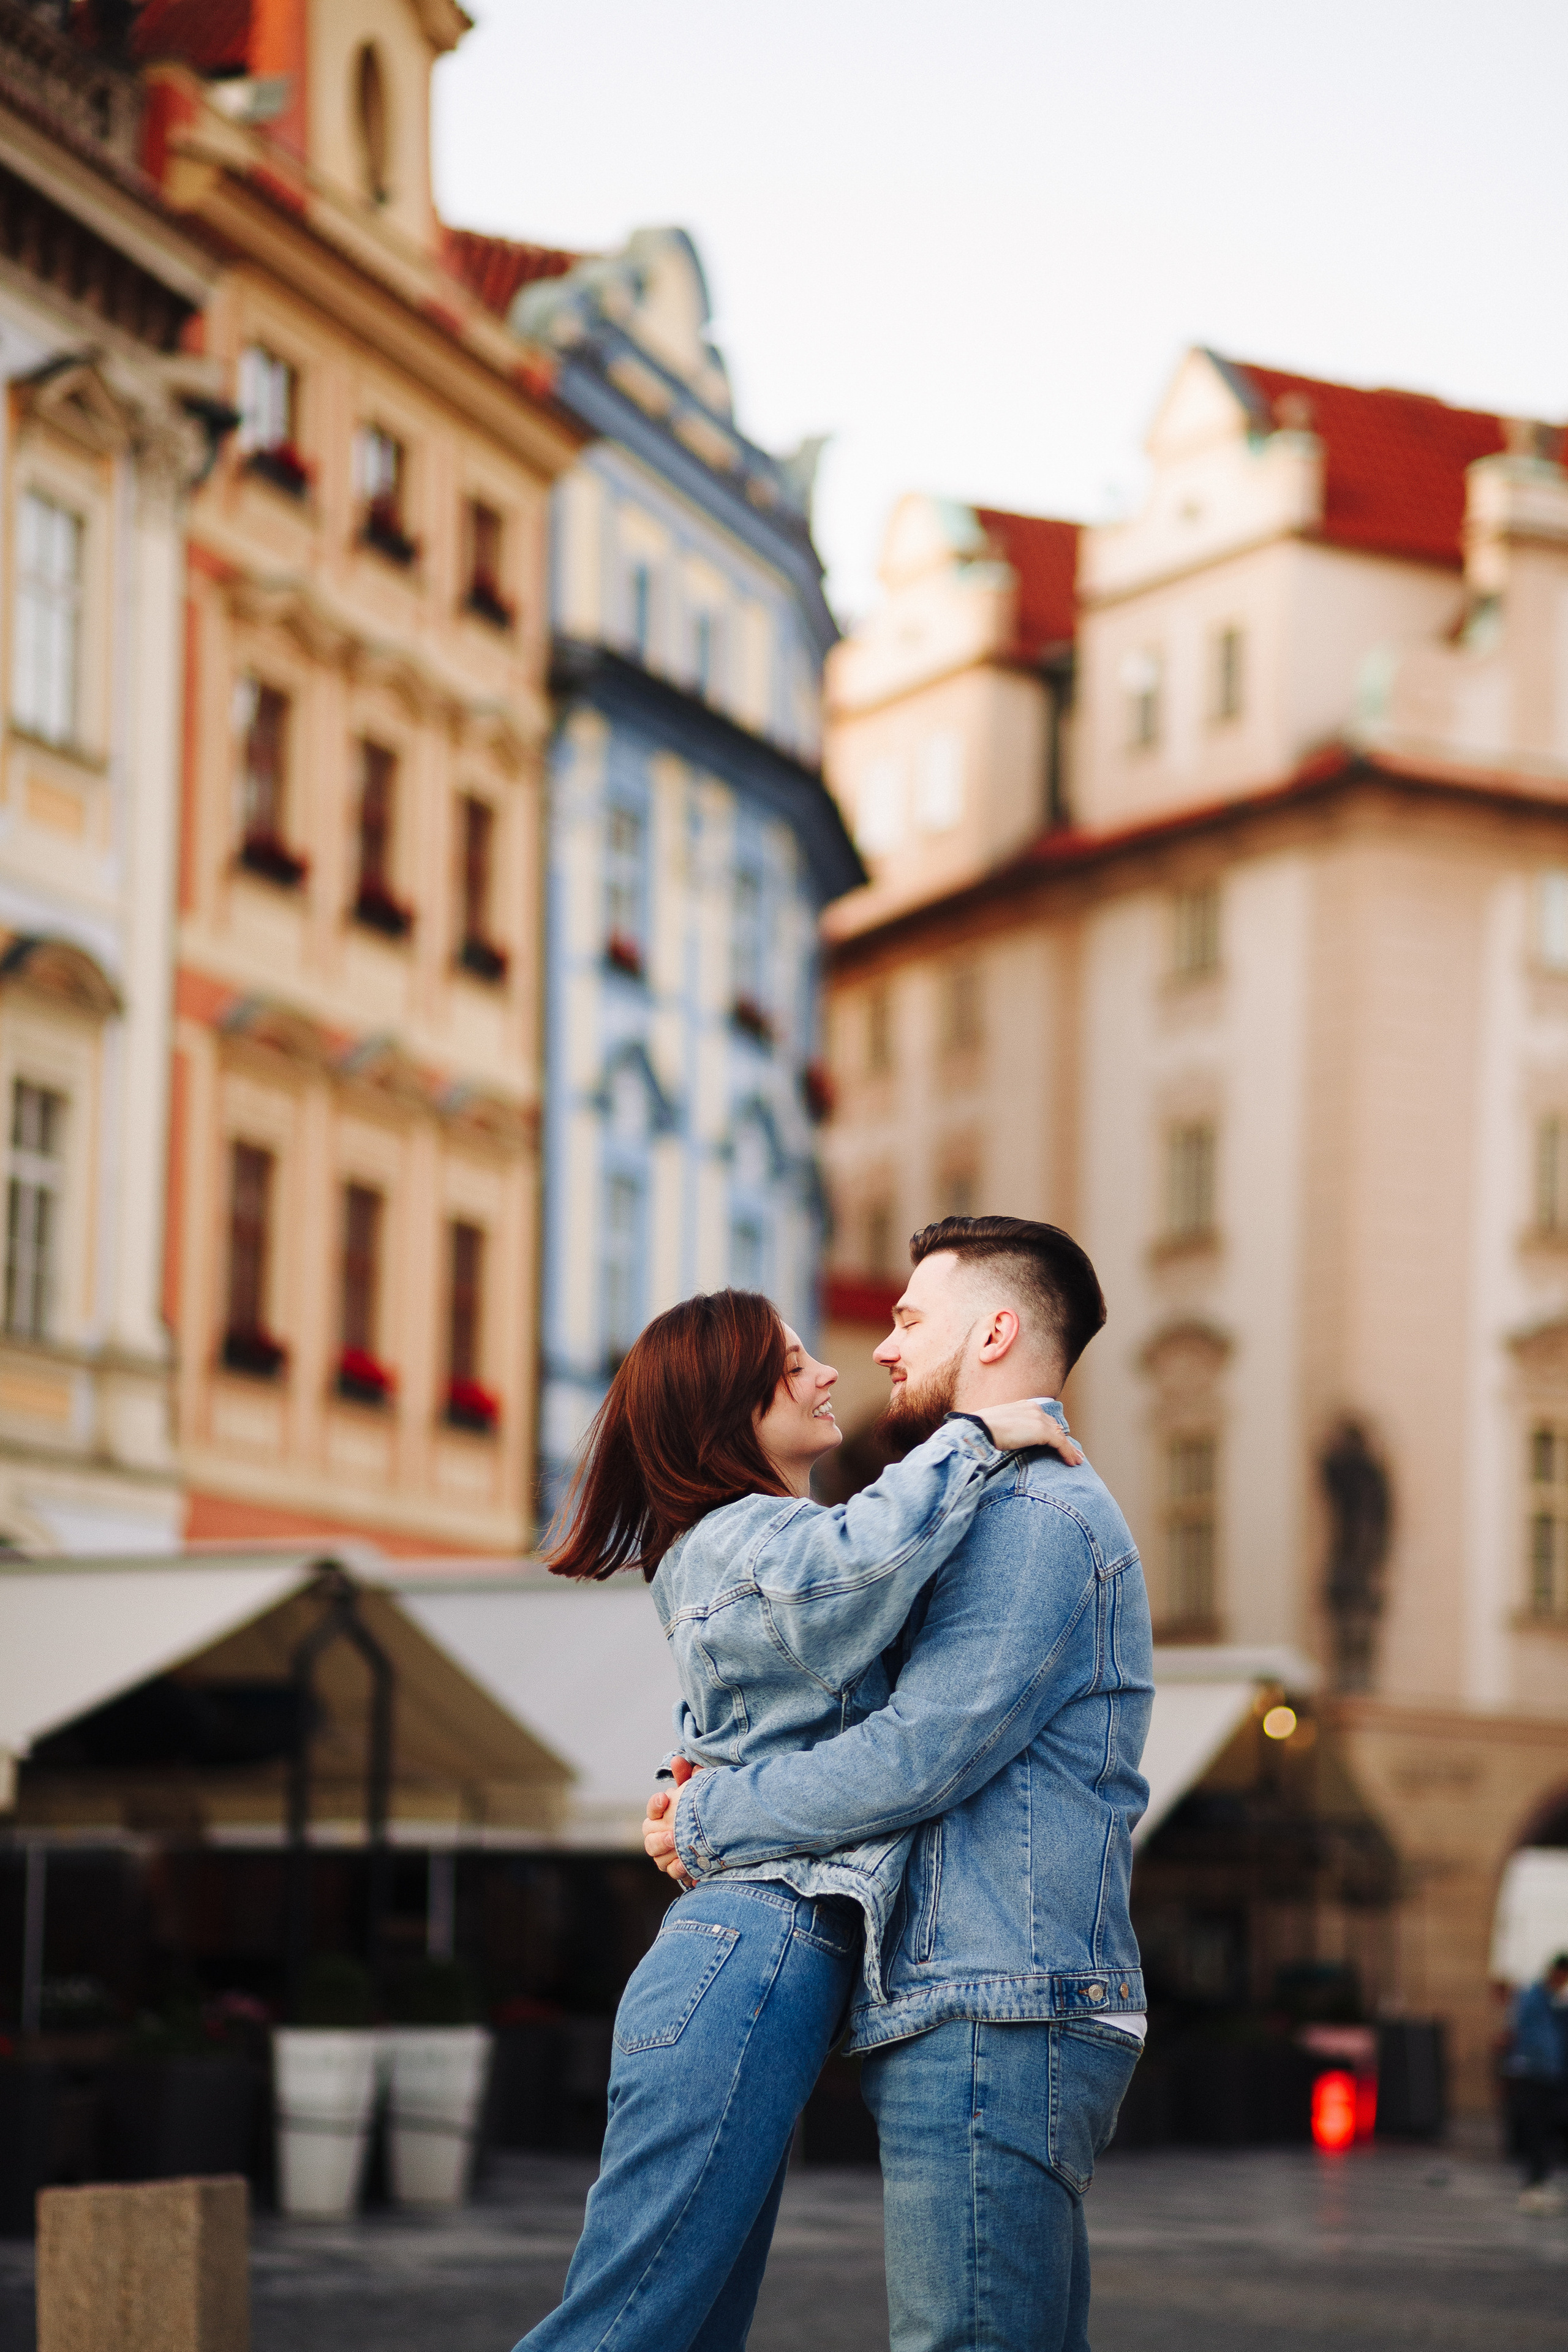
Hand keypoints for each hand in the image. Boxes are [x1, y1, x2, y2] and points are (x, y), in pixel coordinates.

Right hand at [643, 1757, 700, 1886]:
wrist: (717, 1836)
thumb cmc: (701, 1810)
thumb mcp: (697, 1792)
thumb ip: (687, 1778)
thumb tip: (678, 1759)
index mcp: (663, 1813)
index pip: (652, 1808)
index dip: (655, 1804)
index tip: (665, 1798)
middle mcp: (659, 1832)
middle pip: (648, 1835)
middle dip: (658, 1835)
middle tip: (671, 1834)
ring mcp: (666, 1852)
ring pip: (656, 1855)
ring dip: (665, 1851)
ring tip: (677, 1847)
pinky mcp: (676, 1867)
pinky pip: (671, 1871)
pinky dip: (677, 1868)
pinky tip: (687, 1865)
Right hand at [977, 1400, 1083, 1462]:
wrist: (978, 1429)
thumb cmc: (980, 1430)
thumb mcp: (997, 1426)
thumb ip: (1008, 1430)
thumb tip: (1007, 1440)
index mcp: (1023, 1405)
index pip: (1043, 1419)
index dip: (1051, 1431)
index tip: (1057, 1441)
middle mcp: (1034, 1408)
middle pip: (1054, 1427)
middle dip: (1063, 1440)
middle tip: (1072, 1452)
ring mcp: (1038, 1419)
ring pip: (1060, 1435)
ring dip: (1069, 1449)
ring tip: (1076, 1460)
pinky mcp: (1042, 1431)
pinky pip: (1061, 1443)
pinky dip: (1068, 1453)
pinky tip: (1072, 1463)